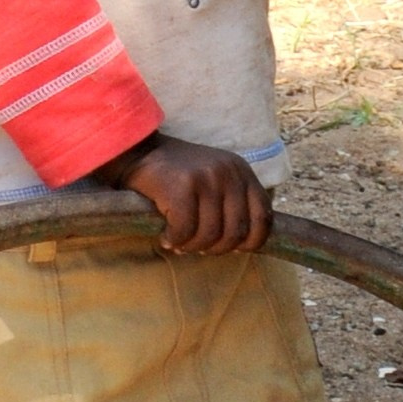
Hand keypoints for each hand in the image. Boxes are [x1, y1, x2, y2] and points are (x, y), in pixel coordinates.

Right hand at [100, 132, 271, 254]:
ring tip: (180, 241)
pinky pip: (185, 231)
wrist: (139, 153)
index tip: (232, 248)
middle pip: (235, 232)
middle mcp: (228, 173)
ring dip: (192, 246)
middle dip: (215, 248)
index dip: (250, 241)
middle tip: (197, 247)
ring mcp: (206, 178)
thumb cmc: (178, 176)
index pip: (263, 217)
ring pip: (209, 235)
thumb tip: (242, 246)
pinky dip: (174, 240)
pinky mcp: (181, 187)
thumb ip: (233, 205)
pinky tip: (166, 236)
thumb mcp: (216, 181)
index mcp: (242, 172)